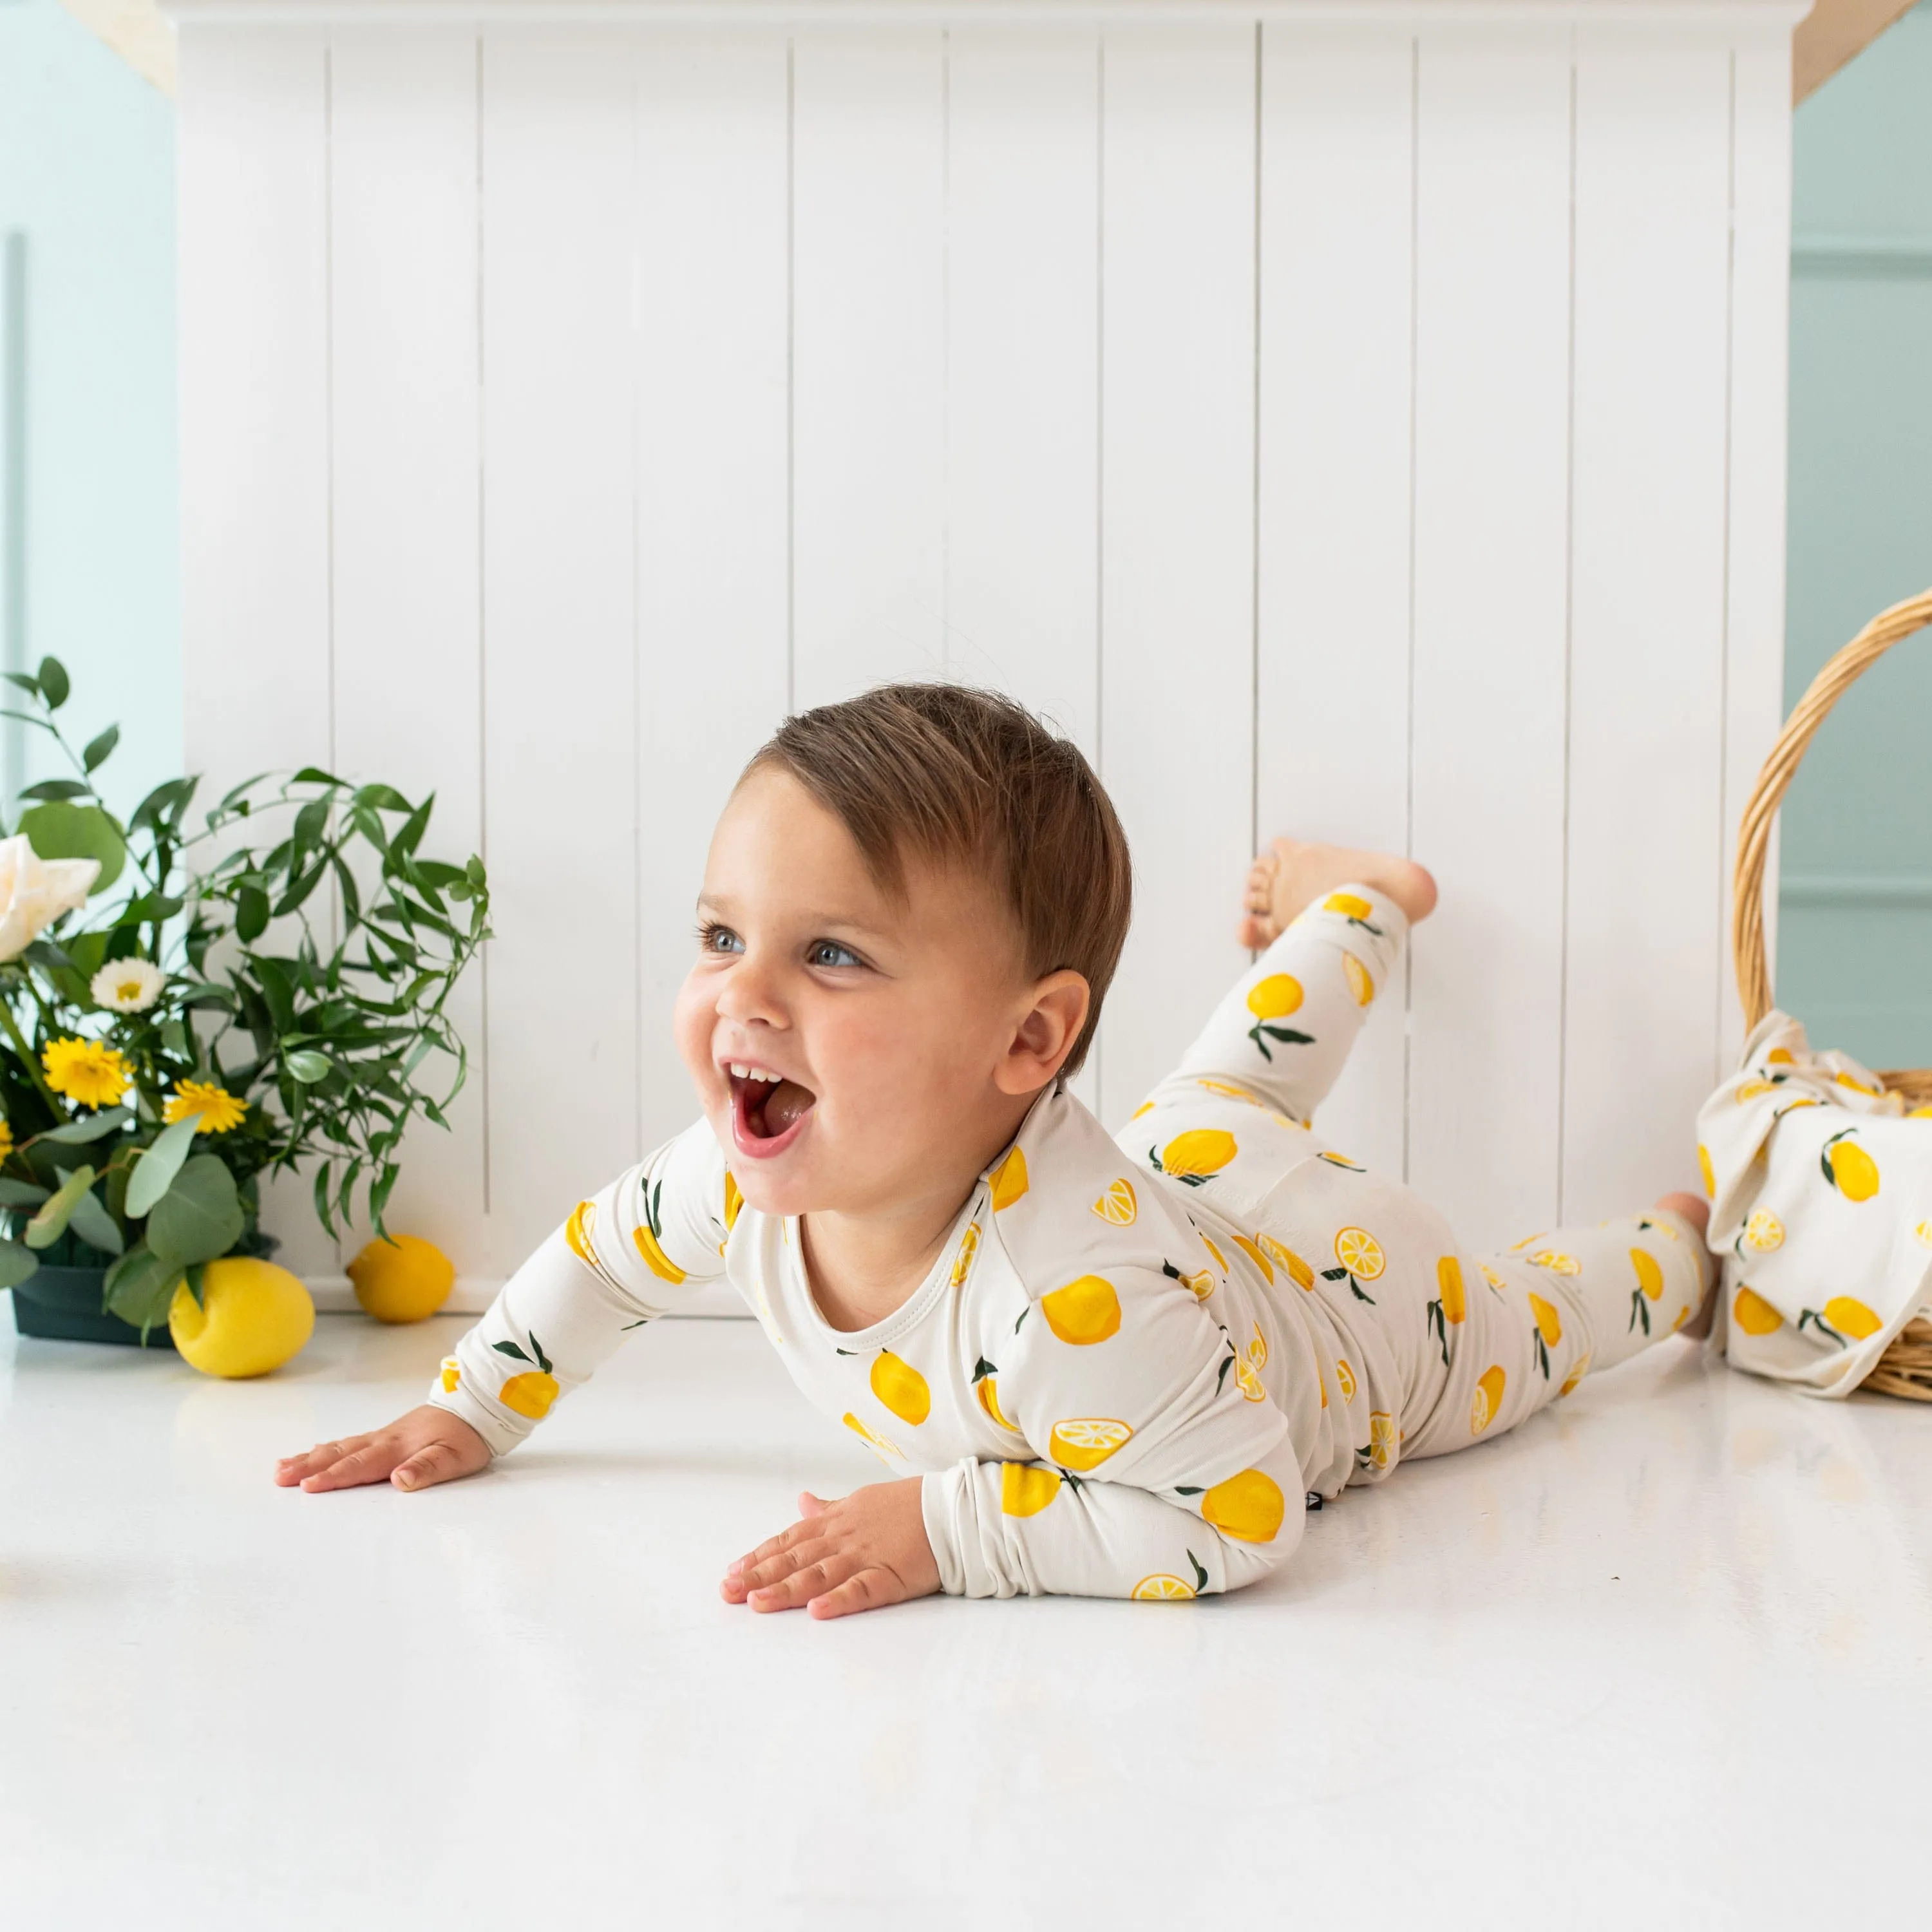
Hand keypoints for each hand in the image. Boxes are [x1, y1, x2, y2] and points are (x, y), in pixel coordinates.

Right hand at [275, 1404, 489, 1493]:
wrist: (478, 1405)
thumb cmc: (468, 1436)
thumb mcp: (456, 1457)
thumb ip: (428, 1468)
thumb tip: (399, 1480)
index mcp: (399, 1448)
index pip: (361, 1465)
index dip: (334, 1477)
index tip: (308, 1487)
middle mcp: (386, 1440)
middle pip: (341, 1454)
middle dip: (309, 1467)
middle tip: (279, 1477)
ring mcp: (384, 1436)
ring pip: (341, 1447)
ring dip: (311, 1458)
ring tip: (282, 1467)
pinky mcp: (388, 1436)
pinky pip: (350, 1443)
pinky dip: (328, 1448)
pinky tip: (315, 1452)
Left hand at [721, 1477, 940, 1619]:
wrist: (951, 1508)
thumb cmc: (908, 1506)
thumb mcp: (861, 1500)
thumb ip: (829, 1508)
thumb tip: (802, 1500)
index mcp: (837, 1522)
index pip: (789, 1540)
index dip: (760, 1556)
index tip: (732, 1572)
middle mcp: (844, 1538)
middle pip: (795, 1558)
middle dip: (760, 1576)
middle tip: (728, 1593)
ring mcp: (866, 1556)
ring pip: (819, 1574)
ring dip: (787, 1589)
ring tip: (758, 1603)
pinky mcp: (891, 1576)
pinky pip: (862, 1589)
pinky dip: (839, 1600)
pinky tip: (817, 1611)